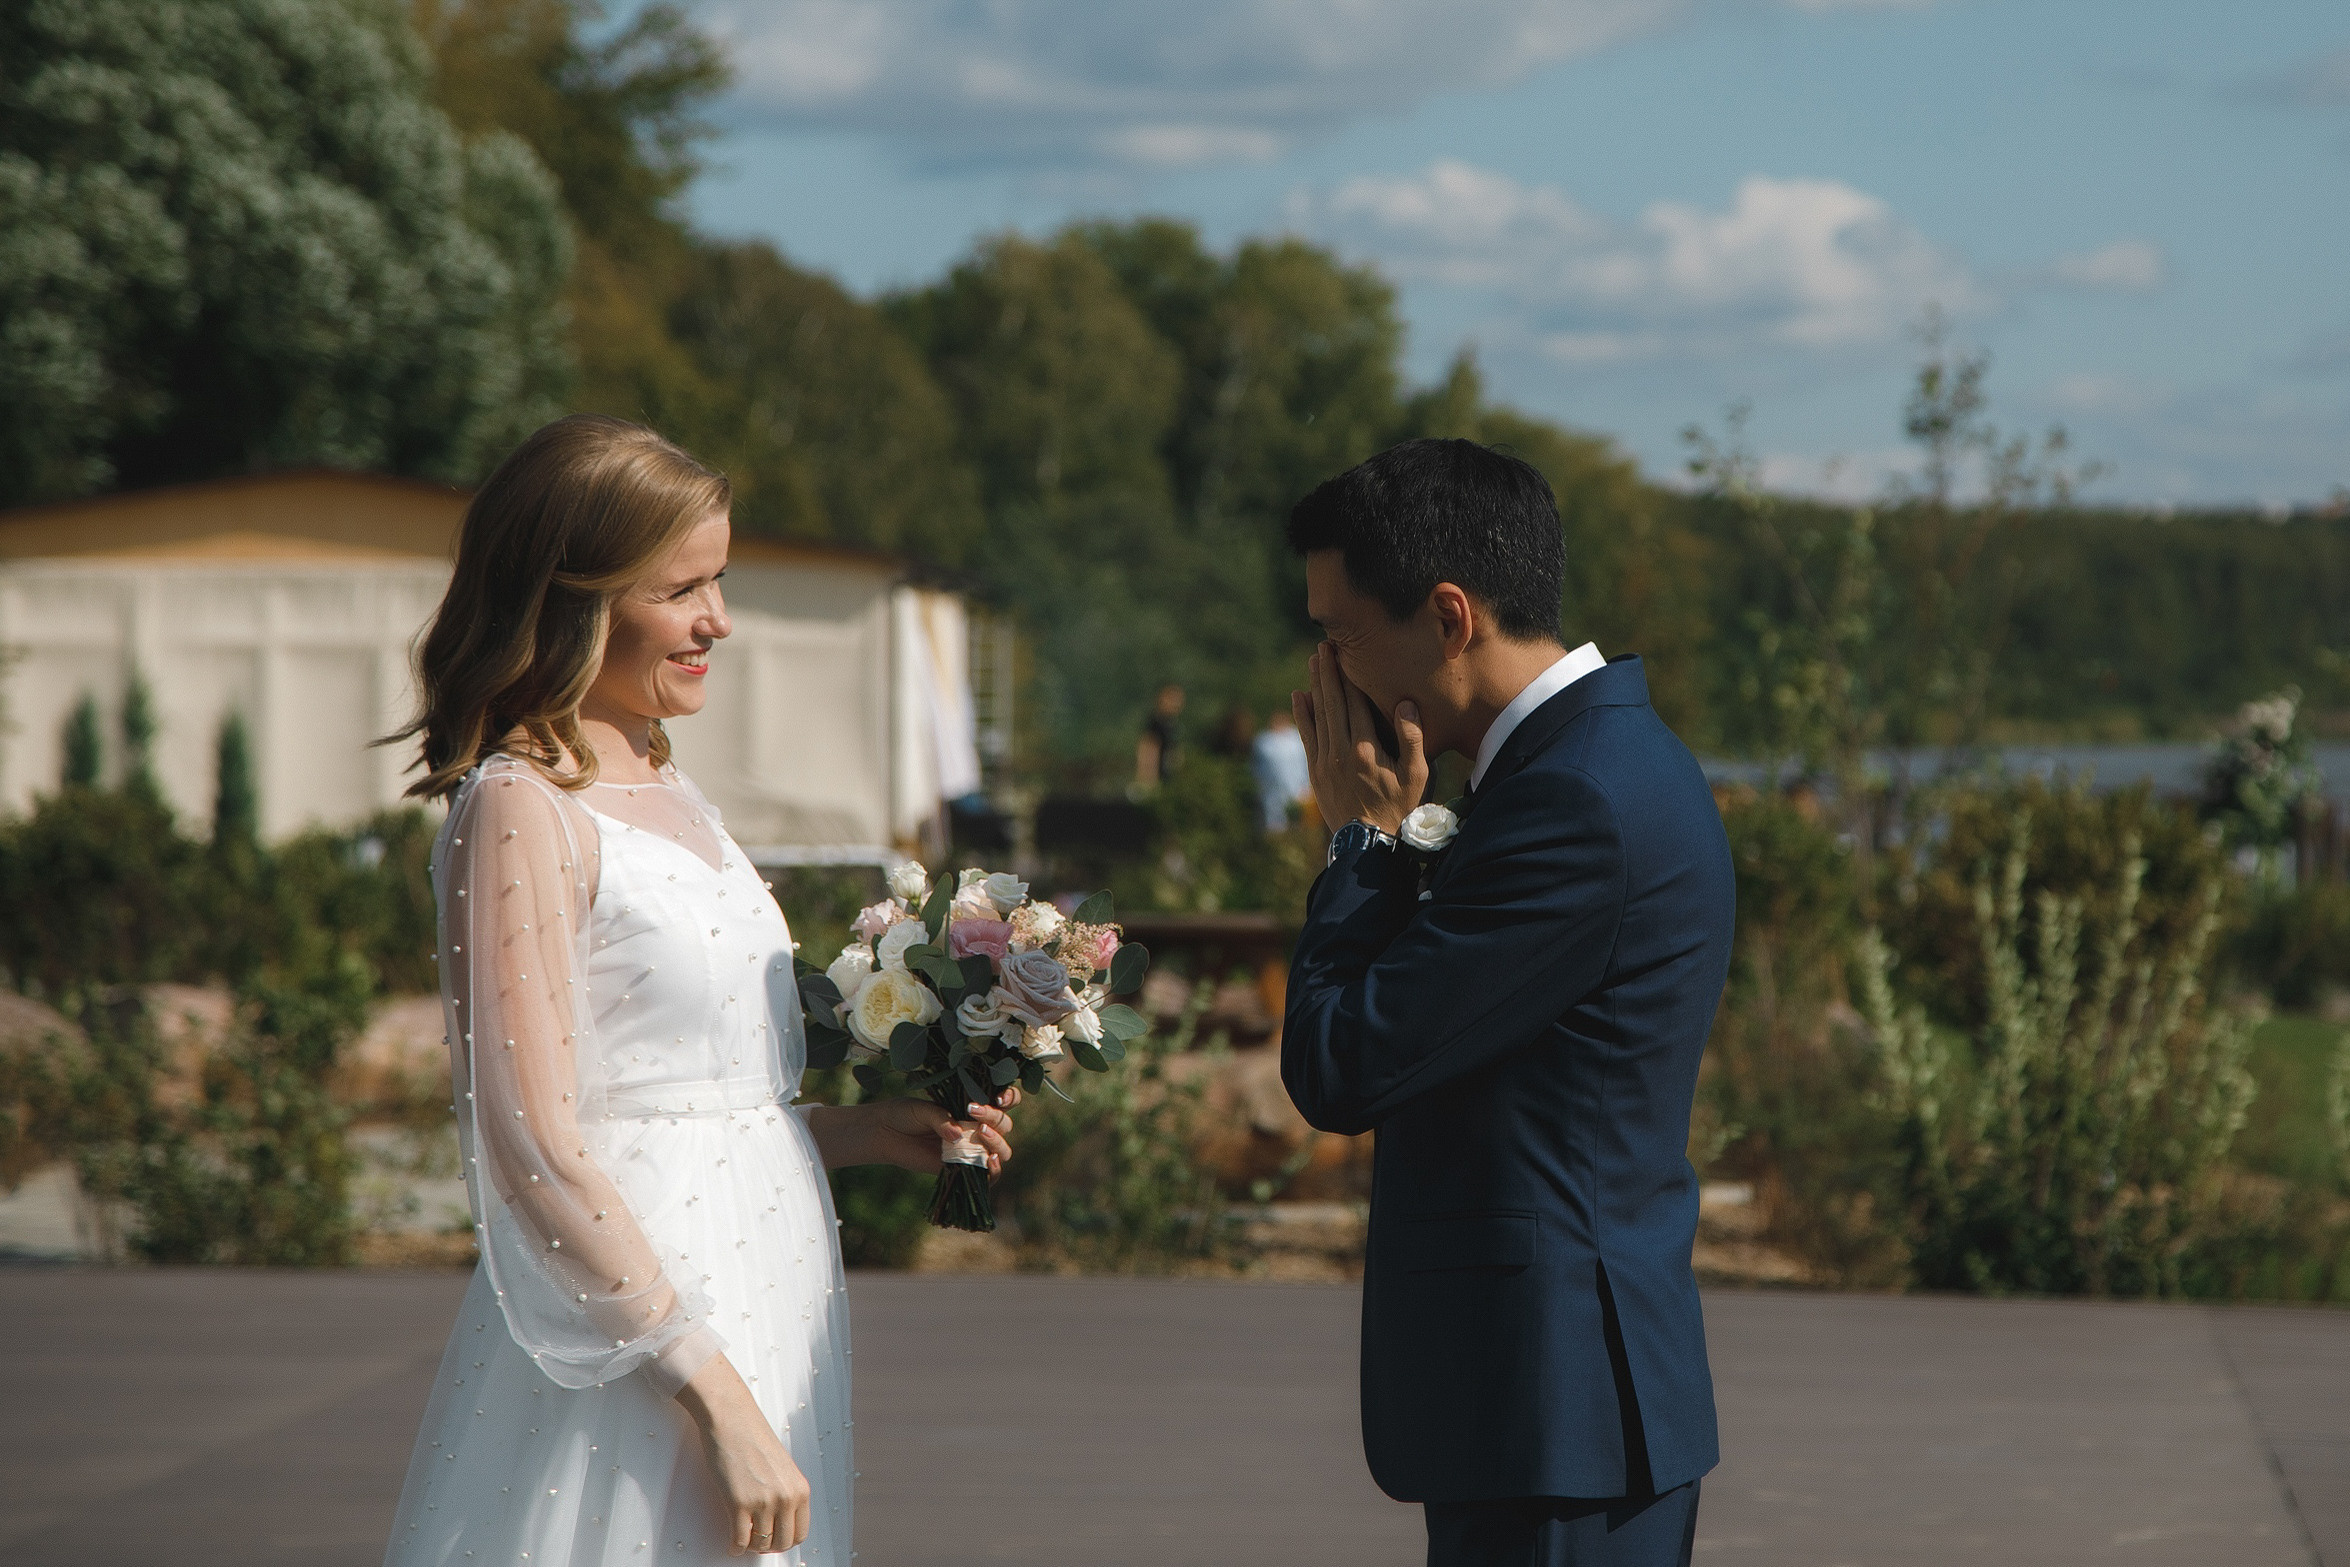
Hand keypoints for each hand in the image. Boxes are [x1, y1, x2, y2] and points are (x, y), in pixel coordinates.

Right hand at [677, 1356, 810, 1555]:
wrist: (731, 1418)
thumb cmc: (752, 1437)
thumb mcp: (781, 1467)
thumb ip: (784, 1491)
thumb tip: (778, 1520)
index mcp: (800, 1488)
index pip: (800, 1532)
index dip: (786, 1540)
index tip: (774, 1539)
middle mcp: (786, 1497)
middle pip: (782, 1543)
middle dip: (769, 1547)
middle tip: (757, 1542)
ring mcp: (763, 1502)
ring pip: (761, 1544)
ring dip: (751, 1546)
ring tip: (743, 1540)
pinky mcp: (739, 1504)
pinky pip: (740, 1541)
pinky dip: (735, 1547)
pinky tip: (732, 1543)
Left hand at [864, 1094, 1017, 1176]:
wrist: (885, 1133)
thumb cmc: (905, 1114)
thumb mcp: (923, 1110)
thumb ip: (942, 1119)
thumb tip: (957, 1136)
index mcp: (972, 1106)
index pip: (1004, 1101)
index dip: (1010, 1098)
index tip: (999, 1097)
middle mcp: (976, 1127)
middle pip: (1005, 1125)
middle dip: (996, 1118)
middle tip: (974, 1112)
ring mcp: (972, 1148)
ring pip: (1002, 1149)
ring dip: (997, 1142)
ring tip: (981, 1133)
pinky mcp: (963, 1169)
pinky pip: (988, 1174)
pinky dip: (995, 1170)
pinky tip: (990, 1161)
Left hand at [1293, 642, 1427, 836]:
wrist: (1368, 842)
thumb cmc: (1399, 807)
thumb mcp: (1416, 775)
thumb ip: (1412, 738)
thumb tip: (1405, 704)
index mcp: (1367, 747)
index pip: (1356, 702)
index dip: (1349, 675)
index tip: (1345, 652)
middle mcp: (1342, 750)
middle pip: (1333, 702)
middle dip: (1328, 672)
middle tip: (1324, 646)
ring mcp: (1325, 760)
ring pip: (1318, 715)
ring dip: (1315, 686)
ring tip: (1313, 662)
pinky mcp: (1316, 771)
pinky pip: (1307, 737)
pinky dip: (1302, 715)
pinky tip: (1298, 696)